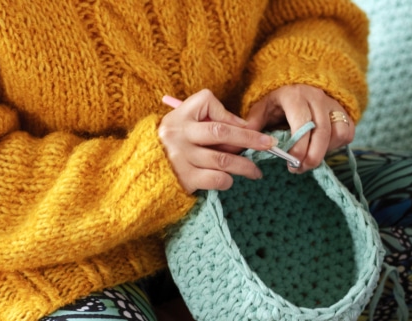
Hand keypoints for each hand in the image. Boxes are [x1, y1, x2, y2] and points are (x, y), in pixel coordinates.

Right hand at [159, 89, 277, 193]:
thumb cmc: (169, 147)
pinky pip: (217, 179)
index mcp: (179, 116)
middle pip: (222, 132)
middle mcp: (178, 135)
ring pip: (224, 159)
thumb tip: (244, 127)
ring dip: (245, 166)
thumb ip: (208, 121)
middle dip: (250, 138)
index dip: (229, 115)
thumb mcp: (181, 125)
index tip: (245, 126)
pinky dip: (227, 180)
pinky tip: (230, 180)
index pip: (207, 103)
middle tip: (269, 144)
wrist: (141, 175)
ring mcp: (181, 158)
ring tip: (256, 171)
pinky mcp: (185, 179)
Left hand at [245, 84, 354, 172]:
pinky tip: (321, 149)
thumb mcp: (262, 108)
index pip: (303, 123)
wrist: (298, 84)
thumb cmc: (278, 101)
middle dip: (313, 156)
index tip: (292, 162)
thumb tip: (238, 144)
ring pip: (338, 133)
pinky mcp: (344, 113)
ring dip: (326, 151)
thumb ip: (253, 124)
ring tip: (310, 159)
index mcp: (295, 96)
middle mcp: (317, 98)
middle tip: (300, 169)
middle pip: (323, 132)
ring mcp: (333, 105)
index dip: (300, 145)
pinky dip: (337, 146)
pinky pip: (347, 133)